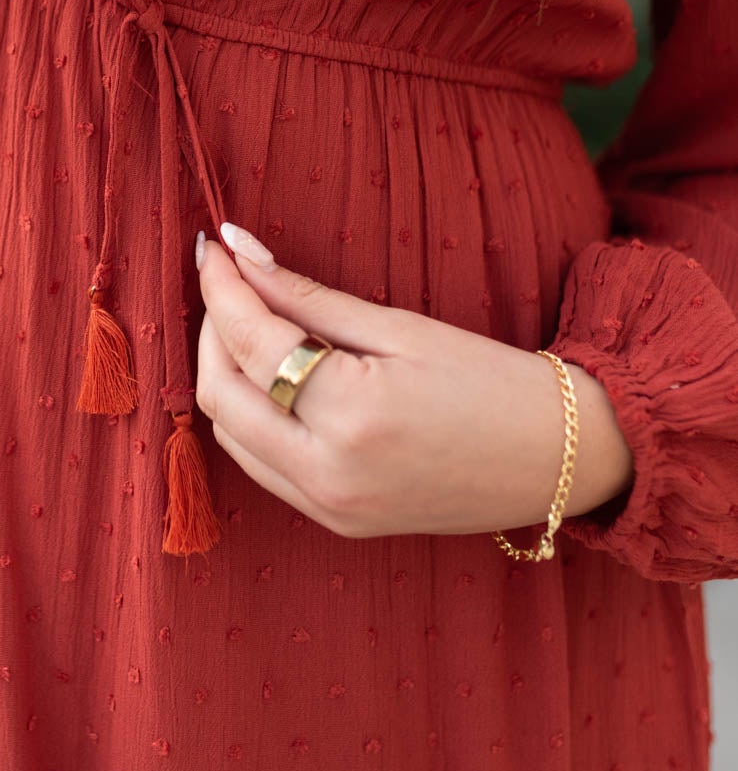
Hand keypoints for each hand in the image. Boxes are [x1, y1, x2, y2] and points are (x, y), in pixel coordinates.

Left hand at [194, 224, 635, 542]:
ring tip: (248, 322)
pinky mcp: (338, 523)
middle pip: (220, 396)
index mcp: (351, 417)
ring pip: (230, 437)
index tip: (214, 246)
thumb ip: (308, 297)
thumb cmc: (491, 381)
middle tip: (229, 281)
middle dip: (211, 331)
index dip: (222, 288)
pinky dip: (250, 417)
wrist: (559, 459)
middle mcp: (328, 474)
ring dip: (226, 375)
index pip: (249, 342)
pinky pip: (261, 467)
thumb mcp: (401, 326)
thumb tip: (241, 253)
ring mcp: (330, 508)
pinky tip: (273, 377)